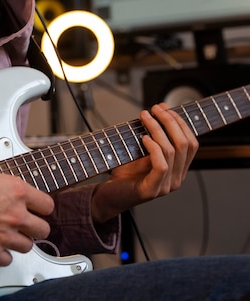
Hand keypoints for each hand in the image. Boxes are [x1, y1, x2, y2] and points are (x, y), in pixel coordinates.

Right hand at [0, 144, 54, 266]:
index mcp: (16, 191)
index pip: (47, 205)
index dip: (43, 207)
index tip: (39, 208)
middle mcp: (14, 215)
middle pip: (42, 230)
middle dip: (36, 227)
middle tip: (28, 225)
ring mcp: (4, 236)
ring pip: (28, 247)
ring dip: (21, 242)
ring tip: (12, 237)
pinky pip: (7, 260)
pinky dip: (3, 256)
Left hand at [91, 103, 198, 223]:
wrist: (109, 194)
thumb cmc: (125, 171)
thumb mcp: (142, 147)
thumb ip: (154, 131)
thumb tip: (163, 107)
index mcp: (178, 169)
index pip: (191, 143)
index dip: (181, 123)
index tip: (165, 108)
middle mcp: (176, 178)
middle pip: (184, 144)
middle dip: (170, 121)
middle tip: (154, 108)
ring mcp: (166, 186)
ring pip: (172, 151)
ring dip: (157, 129)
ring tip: (144, 117)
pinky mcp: (152, 191)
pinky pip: (161, 166)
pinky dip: (154, 148)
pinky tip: (143, 138)